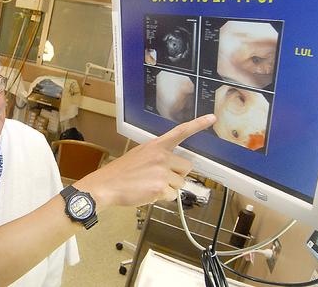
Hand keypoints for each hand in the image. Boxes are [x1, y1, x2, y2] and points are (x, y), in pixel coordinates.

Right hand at [77, 114, 215, 207]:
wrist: (106, 185)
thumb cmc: (121, 173)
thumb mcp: (139, 155)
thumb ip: (158, 157)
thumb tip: (173, 168)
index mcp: (156, 146)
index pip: (180, 132)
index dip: (197, 125)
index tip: (211, 118)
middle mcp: (161, 156)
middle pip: (186, 168)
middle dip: (177, 176)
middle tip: (158, 179)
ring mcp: (161, 172)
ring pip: (179, 184)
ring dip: (168, 189)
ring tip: (149, 186)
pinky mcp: (160, 187)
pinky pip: (172, 196)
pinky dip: (162, 198)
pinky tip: (147, 193)